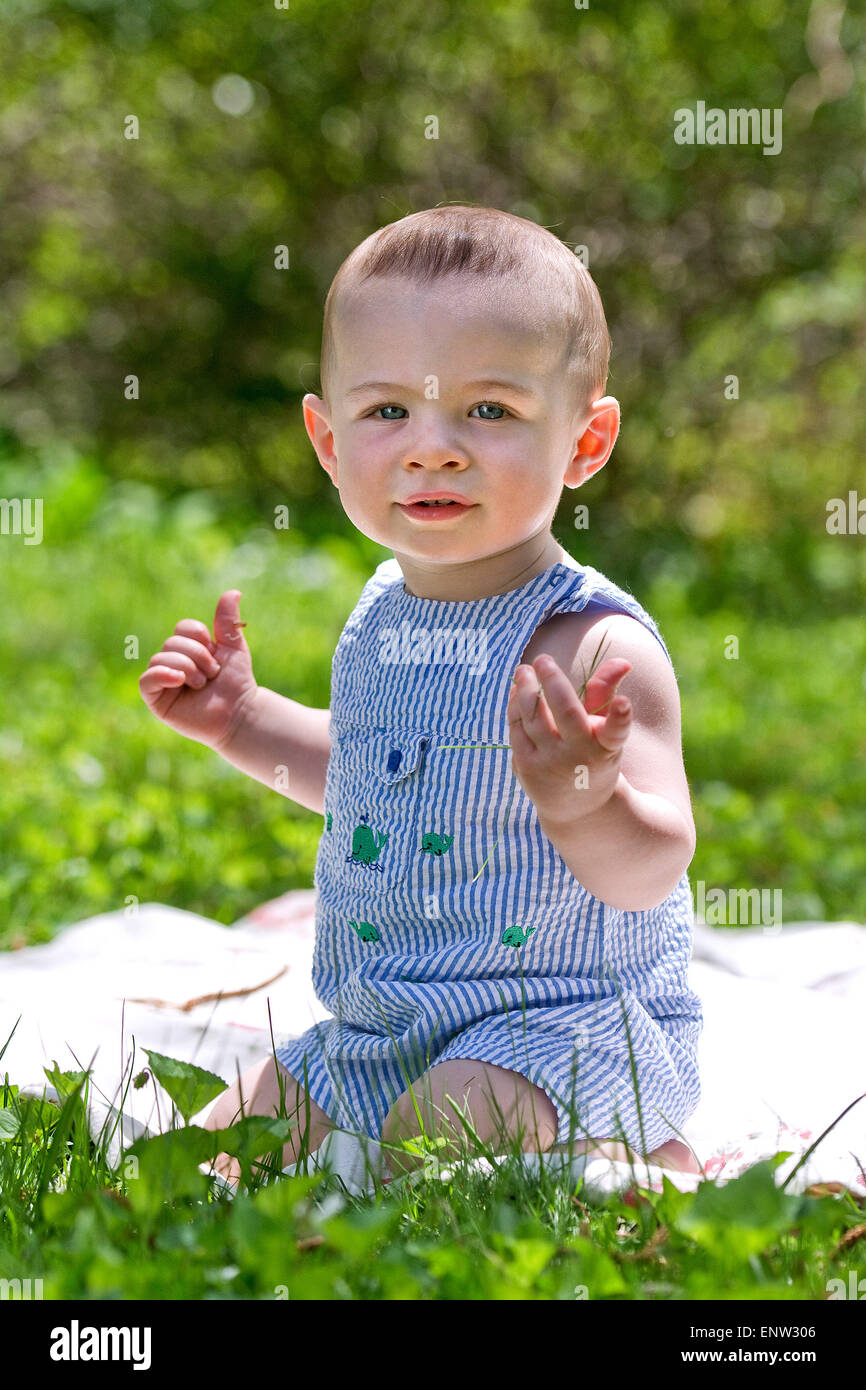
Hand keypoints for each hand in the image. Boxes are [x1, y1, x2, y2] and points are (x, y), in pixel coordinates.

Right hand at [139, 590, 257, 750]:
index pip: (182, 628)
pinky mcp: (156, 700)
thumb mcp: (233, 648)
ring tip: (203, 684)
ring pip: (161, 658)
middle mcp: (172, 663)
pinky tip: (181, 681)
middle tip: (212, 674)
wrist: (239, 713)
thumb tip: (233, 592)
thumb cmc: (236, 683)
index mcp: (187, 649)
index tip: (216, 653)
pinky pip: (146, 680)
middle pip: (172, 642)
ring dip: (189, 669)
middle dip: (198, 657)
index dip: (200, 637)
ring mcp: (162, 681)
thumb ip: (227, 622)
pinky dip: (163, 675)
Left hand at [506, 651, 632, 825]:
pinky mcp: (525, 767)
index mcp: (606, 747)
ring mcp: (550, 764)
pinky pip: (516, 728)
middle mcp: (579, 756)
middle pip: (565, 713)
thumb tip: (622, 661)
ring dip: (525, 689)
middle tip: (543, 659)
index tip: (624, 702)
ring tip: (524, 670)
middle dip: (553, 682)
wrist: (575, 808)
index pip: (616, 732)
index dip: (621, 717)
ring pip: (534, 717)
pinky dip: (515, 706)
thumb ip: (607, 692)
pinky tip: (517, 690)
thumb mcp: (605, 729)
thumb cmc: (593, 756)